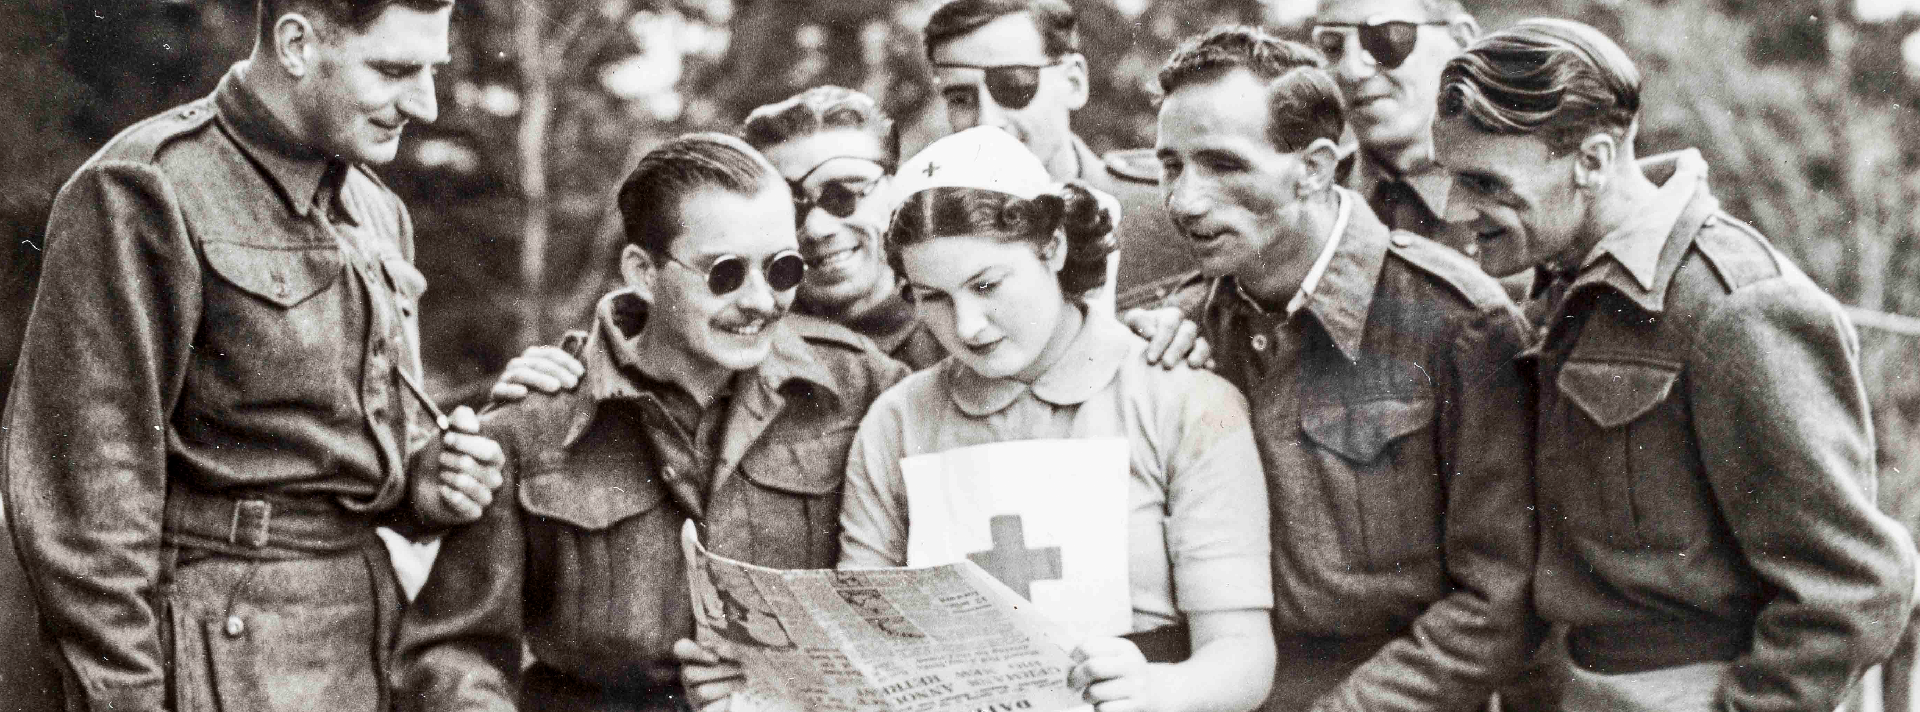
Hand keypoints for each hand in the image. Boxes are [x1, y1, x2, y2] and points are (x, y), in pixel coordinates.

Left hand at [412, 406, 504, 524]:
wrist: (424, 481)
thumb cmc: (440, 453)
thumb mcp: (448, 430)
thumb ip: (461, 418)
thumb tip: (474, 426)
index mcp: (494, 457)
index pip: (490, 450)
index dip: (466, 444)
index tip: (446, 438)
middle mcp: (494, 477)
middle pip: (473, 465)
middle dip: (450, 460)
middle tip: (441, 459)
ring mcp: (486, 496)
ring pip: (466, 484)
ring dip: (447, 476)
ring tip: (442, 474)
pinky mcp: (474, 513)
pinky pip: (463, 503)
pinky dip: (448, 494)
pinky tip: (442, 489)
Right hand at [489, 345, 584, 401]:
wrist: (522, 426)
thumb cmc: (546, 404)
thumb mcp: (560, 390)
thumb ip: (569, 377)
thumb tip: (587, 356)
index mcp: (533, 359)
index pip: (548, 353)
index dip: (566, 361)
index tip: (581, 374)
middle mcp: (518, 365)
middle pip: (536, 362)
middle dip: (557, 371)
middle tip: (572, 384)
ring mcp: (506, 379)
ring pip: (520, 373)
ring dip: (539, 379)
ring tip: (555, 388)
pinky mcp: (496, 395)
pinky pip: (500, 390)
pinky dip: (511, 390)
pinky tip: (523, 394)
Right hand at [675, 637, 745, 710]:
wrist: (760, 687)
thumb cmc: (749, 664)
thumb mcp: (744, 652)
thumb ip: (732, 649)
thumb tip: (720, 650)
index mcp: (696, 656)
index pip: (681, 649)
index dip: (694, 652)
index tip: (716, 657)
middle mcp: (691, 675)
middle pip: (689, 674)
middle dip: (720, 671)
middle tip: (741, 668)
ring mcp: (695, 694)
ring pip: (701, 692)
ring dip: (727, 685)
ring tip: (745, 681)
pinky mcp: (704, 710)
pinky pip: (709, 709)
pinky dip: (727, 701)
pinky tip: (738, 695)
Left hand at [1068, 637, 1162, 711]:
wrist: (1155, 691)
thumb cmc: (1123, 674)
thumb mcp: (1115, 657)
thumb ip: (1093, 655)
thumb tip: (1065, 663)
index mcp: (1124, 648)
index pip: (1089, 646)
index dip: (1074, 657)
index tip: (1071, 664)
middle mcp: (1132, 664)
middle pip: (1092, 668)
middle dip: (1076, 678)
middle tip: (1071, 685)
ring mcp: (1137, 686)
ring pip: (1095, 692)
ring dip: (1087, 696)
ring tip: (1090, 695)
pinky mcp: (1137, 705)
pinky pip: (1103, 709)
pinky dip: (1098, 708)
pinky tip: (1104, 704)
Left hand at [1121, 307, 1211, 369]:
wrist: (1142, 347)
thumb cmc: (1138, 333)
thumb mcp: (1133, 323)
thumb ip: (1139, 322)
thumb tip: (1151, 333)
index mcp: (1171, 316)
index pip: (1169, 324)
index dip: (1161, 340)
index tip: (1151, 359)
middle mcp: (1186, 327)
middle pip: (1187, 333)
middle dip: (1177, 349)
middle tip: (1167, 365)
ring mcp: (1196, 342)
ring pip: (1203, 344)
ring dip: (1199, 354)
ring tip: (1192, 365)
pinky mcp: (1202, 357)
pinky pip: (1210, 358)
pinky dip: (1209, 363)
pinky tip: (1208, 369)